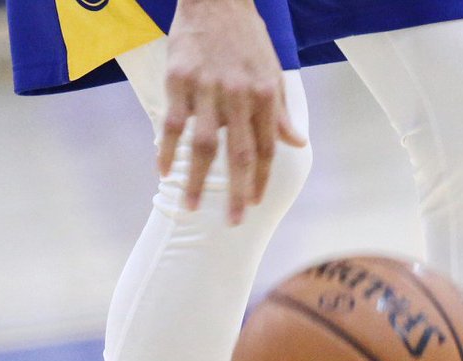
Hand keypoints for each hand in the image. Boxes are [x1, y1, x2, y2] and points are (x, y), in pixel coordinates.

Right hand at [157, 0, 305, 222]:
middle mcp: (238, 96)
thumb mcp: (272, 71)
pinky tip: (164, 171)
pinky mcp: (179, 80)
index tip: (254, 204)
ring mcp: (207, 89)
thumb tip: (297, 143)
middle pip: (237, 155)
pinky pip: (172, 123)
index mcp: (263, 96)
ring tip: (191, 207)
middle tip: (233, 223)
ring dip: (197, 180)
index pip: (265, 148)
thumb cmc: (246, 36)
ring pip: (203, 145)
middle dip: (236, 193)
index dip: (259, 179)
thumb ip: (281, 110)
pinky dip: (167, 149)